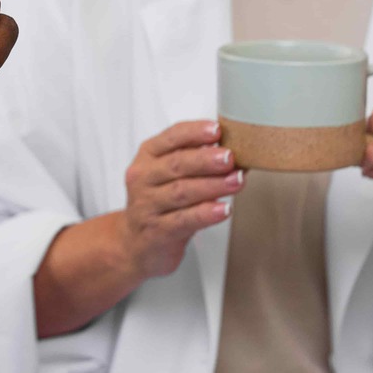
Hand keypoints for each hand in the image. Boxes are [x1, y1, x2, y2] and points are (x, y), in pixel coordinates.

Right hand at [115, 120, 244, 280]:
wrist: (136, 243)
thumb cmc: (159, 202)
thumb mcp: (168, 175)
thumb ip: (194, 159)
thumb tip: (235, 148)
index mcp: (147, 157)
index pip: (170, 138)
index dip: (194, 133)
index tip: (217, 130)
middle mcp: (143, 179)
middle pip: (176, 165)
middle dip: (205, 160)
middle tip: (229, 157)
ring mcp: (147, 206)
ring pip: (181, 192)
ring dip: (212, 185)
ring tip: (236, 181)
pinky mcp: (157, 231)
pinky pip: (183, 220)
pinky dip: (206, 214)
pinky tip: (223, 209)